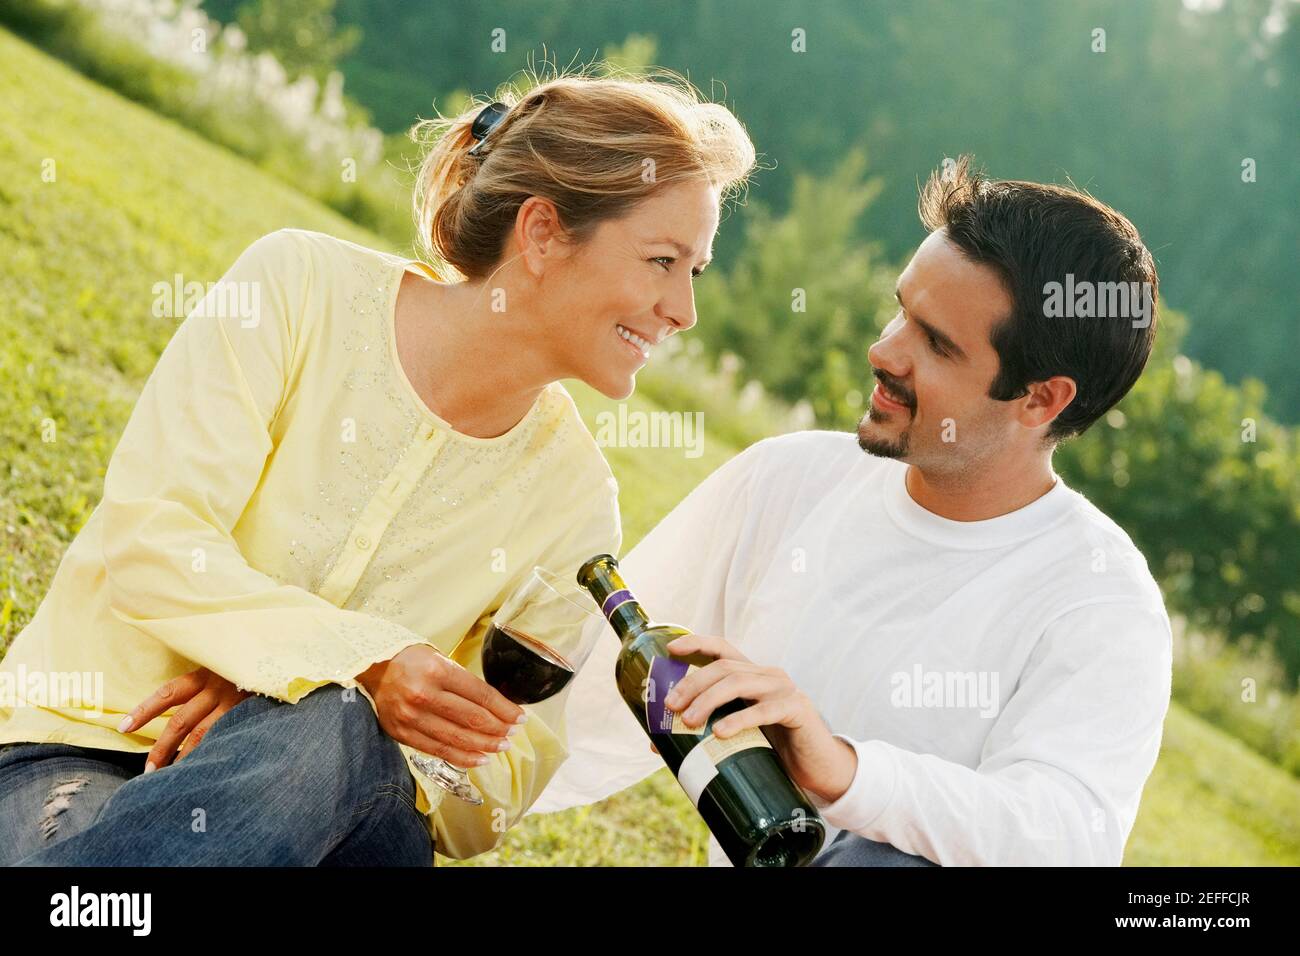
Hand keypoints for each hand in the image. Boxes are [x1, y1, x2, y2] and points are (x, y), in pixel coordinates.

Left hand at [118, 667, 250, 771]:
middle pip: (182, 722)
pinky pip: (228, 737)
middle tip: (148, 770)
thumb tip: (178, 704)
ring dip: (185, 758)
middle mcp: (218, 687)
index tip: (123, 727)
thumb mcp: (224, 661)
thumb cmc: (249, 661)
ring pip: (204, 735)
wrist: (285, 653)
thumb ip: (205, 679)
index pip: (168, 694)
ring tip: (170, 777)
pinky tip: (206, 769)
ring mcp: (237, 702)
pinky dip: (214, 754)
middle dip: (162, 747)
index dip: (145, 710)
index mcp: (206, 673)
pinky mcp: (254, 712)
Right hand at [357, 644, 525, 769]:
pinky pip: (438, 750)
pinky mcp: (401, 733)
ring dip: (485, 746)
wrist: (373, 667)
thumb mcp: (441, 660)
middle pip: (472, 719)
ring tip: (502, 747)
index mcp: (437, 670)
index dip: (505, 709)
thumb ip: (465, 683)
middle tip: (513, 733)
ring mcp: (410, 717)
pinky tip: (480, 758)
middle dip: (499, 729)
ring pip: (457, 739)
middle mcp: (423, 695)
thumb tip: (498, 706)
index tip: (520, 717)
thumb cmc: (413, 661)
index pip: (481, 695)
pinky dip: (462, 757)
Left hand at [660, 634, 856, 802]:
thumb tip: (657, 745)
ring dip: (709, 699)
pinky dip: (739, 719)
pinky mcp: (796, 709)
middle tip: (671, 706)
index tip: (670, 649)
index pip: (722, 649)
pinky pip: (764, 709)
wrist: (819, 770)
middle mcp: (767, 675)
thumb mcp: (737, 736)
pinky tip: (721, 732)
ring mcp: (783, 690)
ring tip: (689, 721)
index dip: (696, 644)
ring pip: (739, 682)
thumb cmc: (774, 751)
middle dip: (692, 683)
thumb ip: (705, 732)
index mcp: (752, 676)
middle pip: (724, 667)